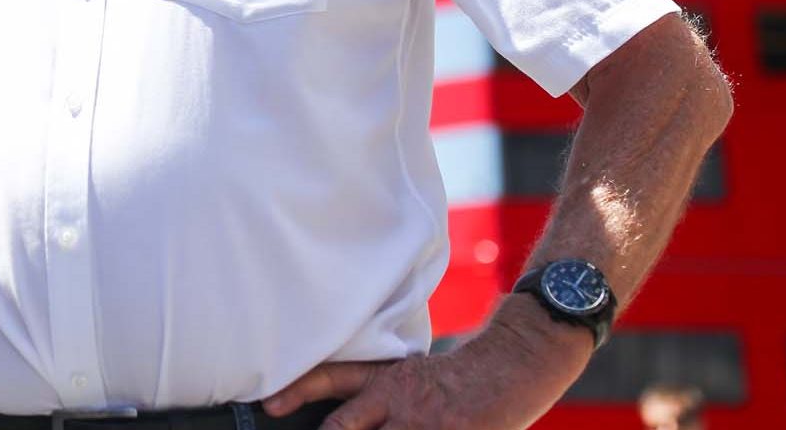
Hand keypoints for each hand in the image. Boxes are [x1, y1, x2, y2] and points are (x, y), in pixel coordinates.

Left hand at [261, 302, 591, 428]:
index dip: (297, 392)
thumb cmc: (460, 377)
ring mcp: (424, 423)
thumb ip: (376, 398)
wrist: (514, 363)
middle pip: (342, 428)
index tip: (270, 405)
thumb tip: (341, 420)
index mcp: (386, 380)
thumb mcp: (411, 375)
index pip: (331, 381)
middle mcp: (398, 401)